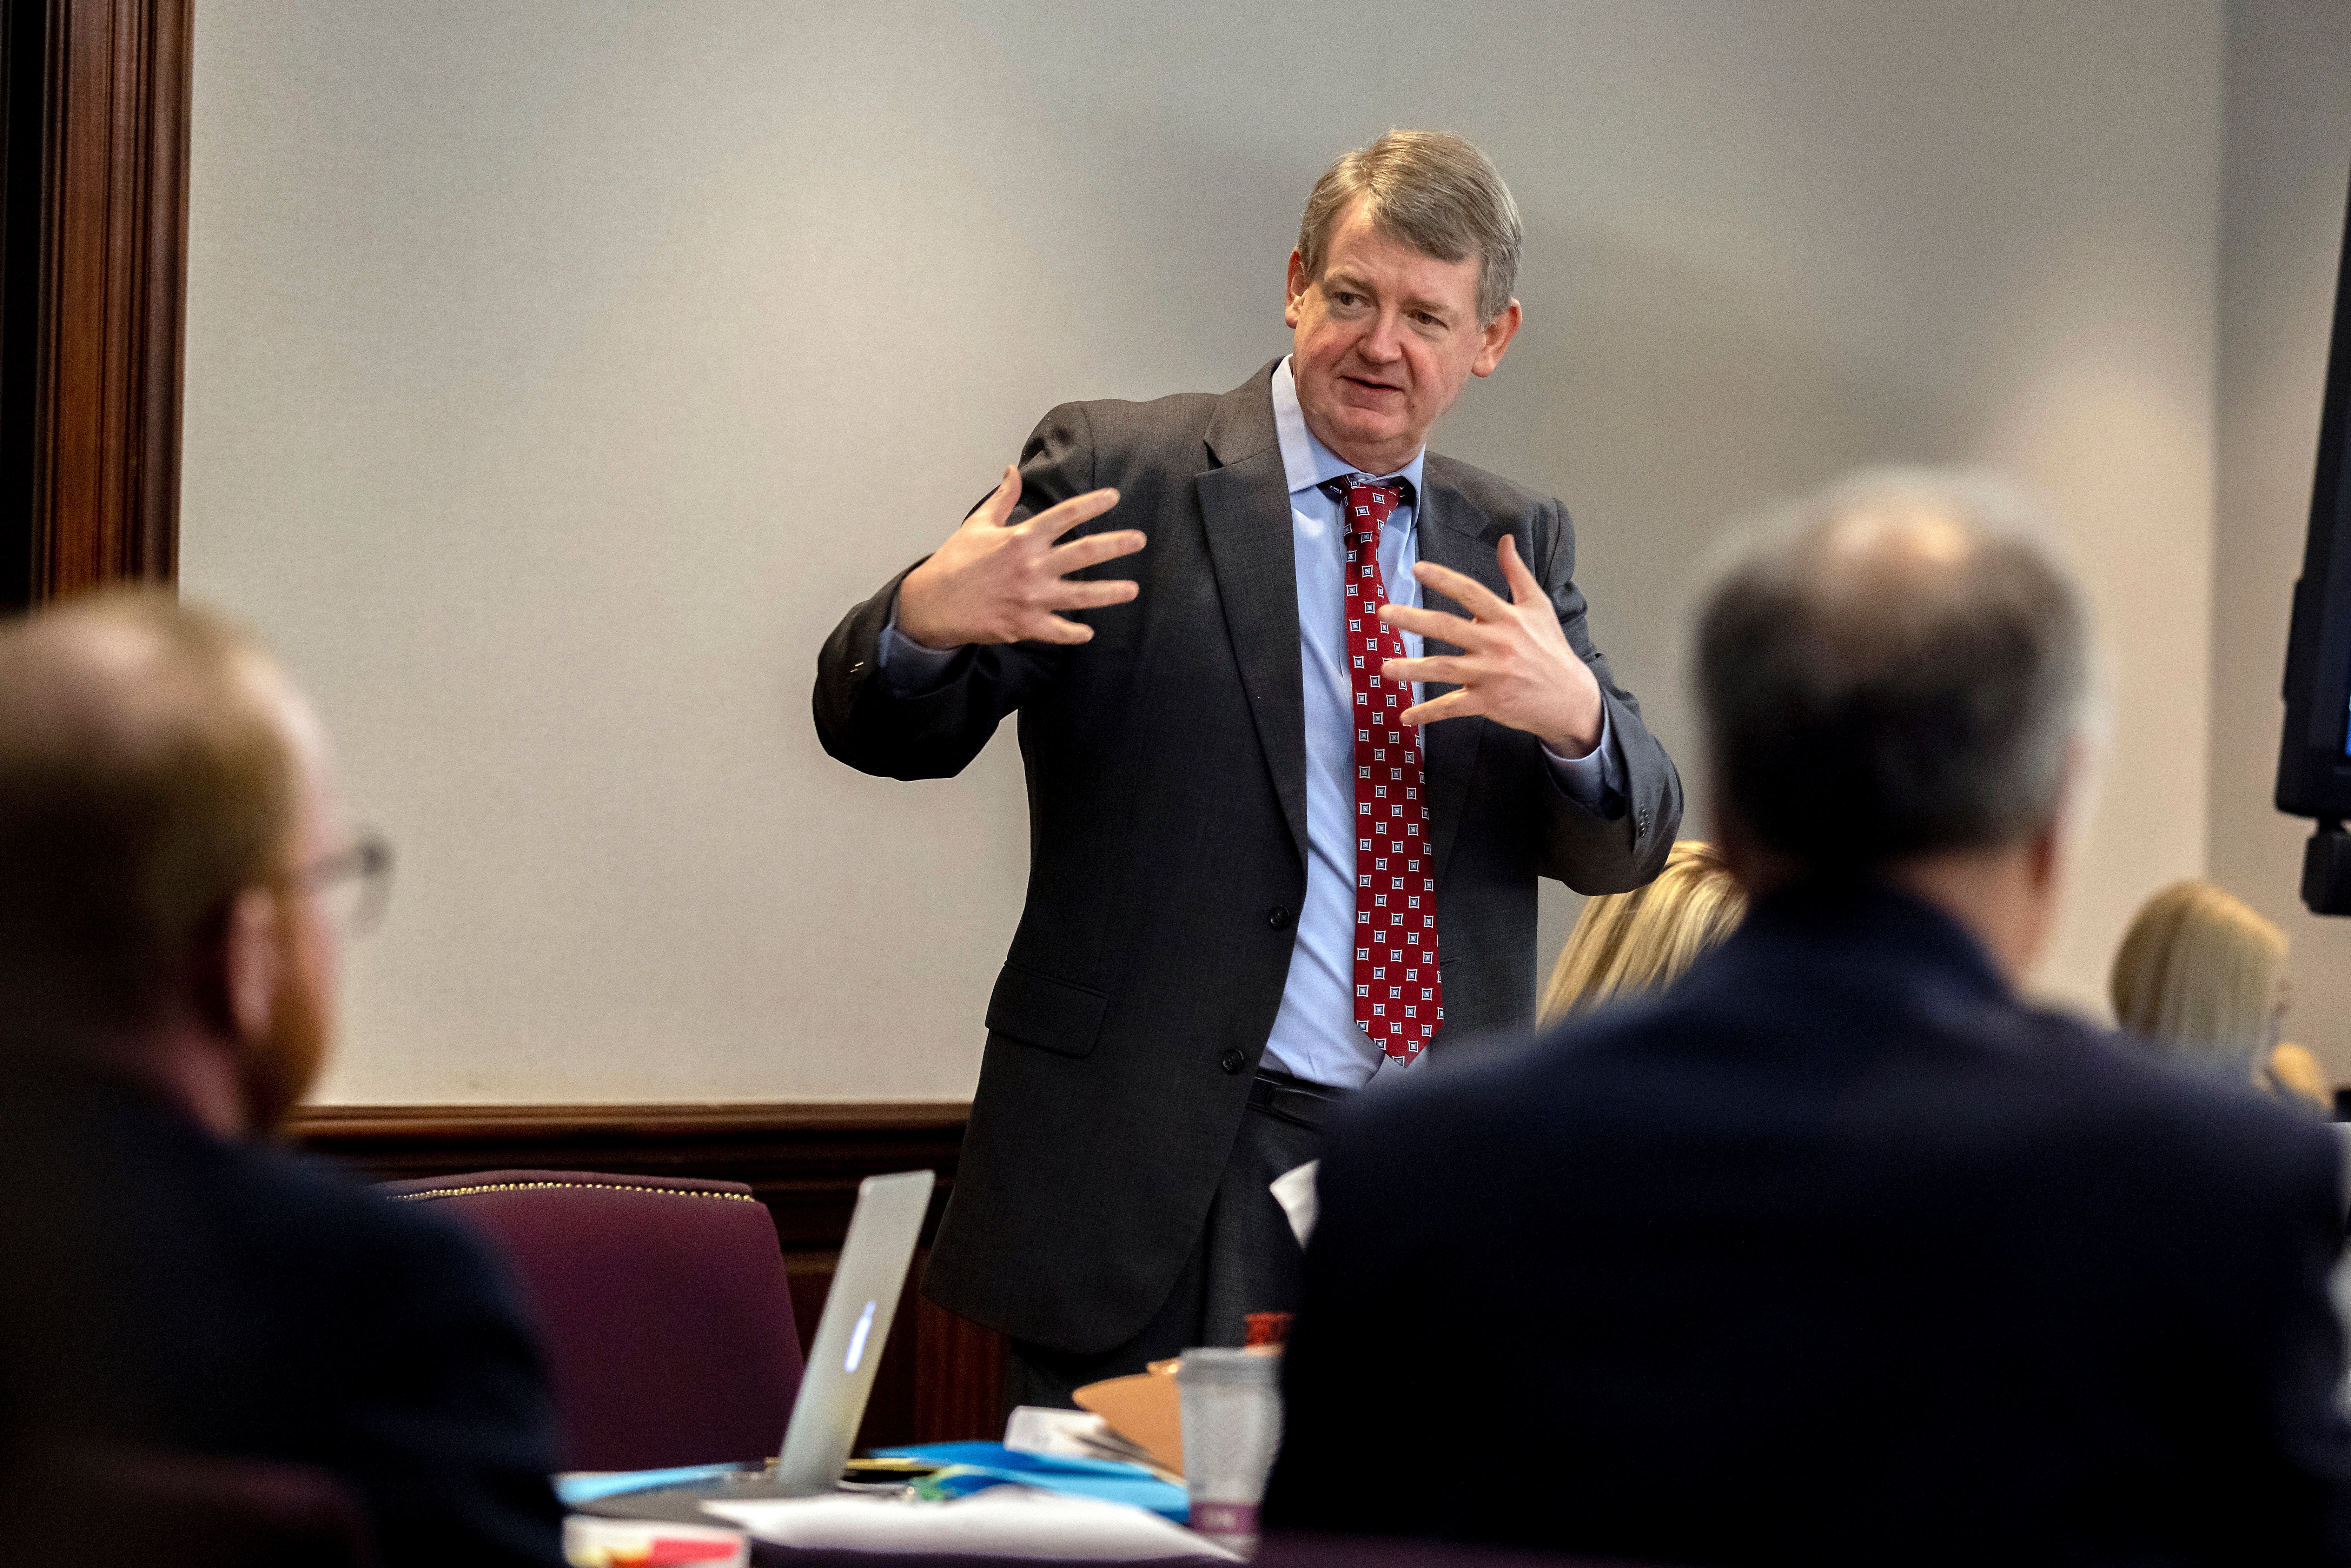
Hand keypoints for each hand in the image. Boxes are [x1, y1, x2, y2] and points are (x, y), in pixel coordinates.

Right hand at [895, 466, 1144, 647]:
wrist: (931, 603)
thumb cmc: (954, 561)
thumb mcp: (977, 524)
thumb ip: (1003, 498)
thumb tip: (1013, 470)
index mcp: (1021, 537)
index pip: (1065, 514)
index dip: (1092, 504)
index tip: (1114, 497)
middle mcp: (1031, 566)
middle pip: (1084, 552)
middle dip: (1116, 545)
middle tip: (1140, 540)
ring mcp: (1030, 597)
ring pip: (1081, 595)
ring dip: (1111, 592)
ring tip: (1133, 590)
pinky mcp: (1024, 625)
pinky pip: (1058, 631)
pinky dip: (1075, 633)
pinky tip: (1088, 632)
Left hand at [1378, 535, 1602, 753]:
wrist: (1570, 698)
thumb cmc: (1550, 649)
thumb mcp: (1538, 606)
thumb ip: (1517, 573)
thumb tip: (1505, 539)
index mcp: (1507, 617)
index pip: (1470, 592)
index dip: (1443, 578)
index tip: (1416, 568)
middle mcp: (1497, 644)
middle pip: (1449, 628)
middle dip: (1413, 620)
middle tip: (1383, 613)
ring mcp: (1490, 675)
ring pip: (1445, 669)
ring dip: (1413, 669)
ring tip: (1384, 667)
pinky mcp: (1488, 702)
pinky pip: (1452, 708)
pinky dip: (1428, 714)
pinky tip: (1404, 717)